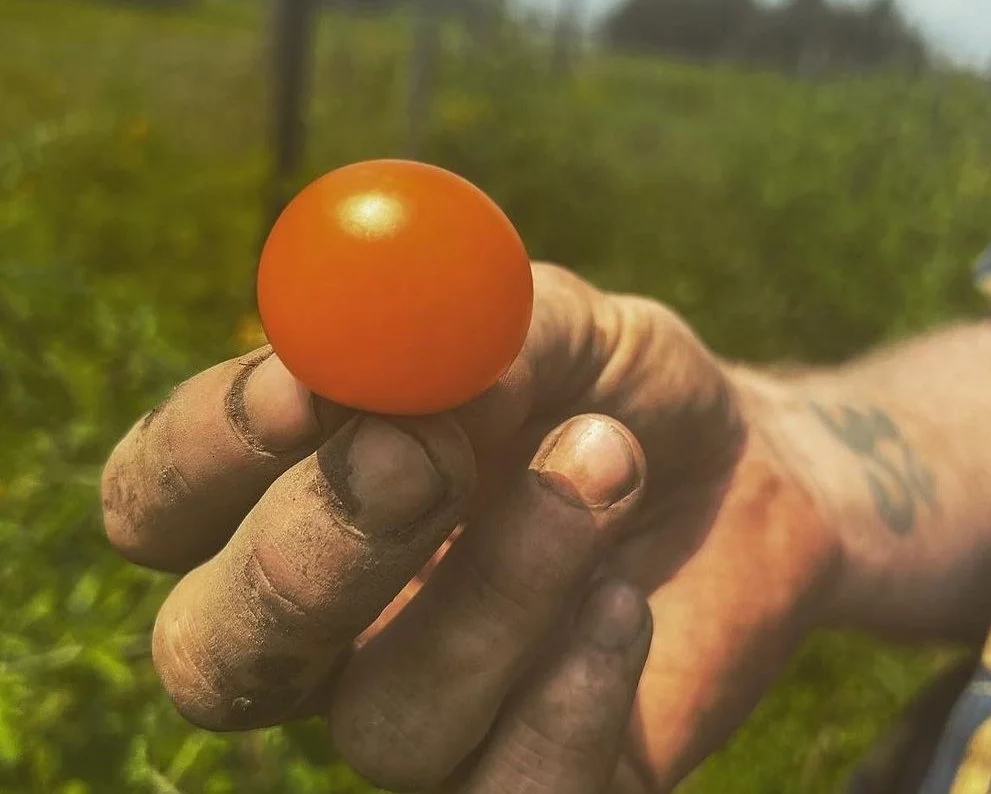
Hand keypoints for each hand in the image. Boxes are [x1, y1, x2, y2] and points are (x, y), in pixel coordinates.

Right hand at [101, 264, 840, 791]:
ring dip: (499, 589)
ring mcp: (427, 720)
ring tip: (609, 465)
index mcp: (296, 492)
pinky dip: (567, 700)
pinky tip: (626, 604)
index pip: (160, 501)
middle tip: (423, 459)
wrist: (751, 477)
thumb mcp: (560, 322)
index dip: (204, 451)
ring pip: (382, 725)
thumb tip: (394, 351)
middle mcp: (329, 629)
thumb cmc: (622, 389)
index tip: (303, 388)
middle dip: (310, 554)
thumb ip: (471, 324)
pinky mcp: (530, 780)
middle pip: (215, 652)